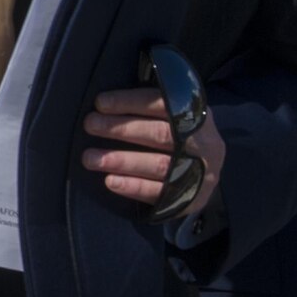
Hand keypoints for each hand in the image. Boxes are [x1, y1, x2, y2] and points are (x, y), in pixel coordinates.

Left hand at [82, 87, 224, 217]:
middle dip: (122, 129)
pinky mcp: (193, 197)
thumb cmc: (176, 134)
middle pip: (160, 134)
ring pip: (159, 165)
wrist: (205, 173)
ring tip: (90, 158)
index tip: (100, 103)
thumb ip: (148, 106)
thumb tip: (105, 100)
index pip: (163, 104)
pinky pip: (161, 193)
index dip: (130, 102)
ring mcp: (201, 171)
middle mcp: (203, 143)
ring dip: (122, 160)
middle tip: (90, 125)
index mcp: (196, 115)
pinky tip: (110, 181)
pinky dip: (134, 186)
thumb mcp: (172, 114)